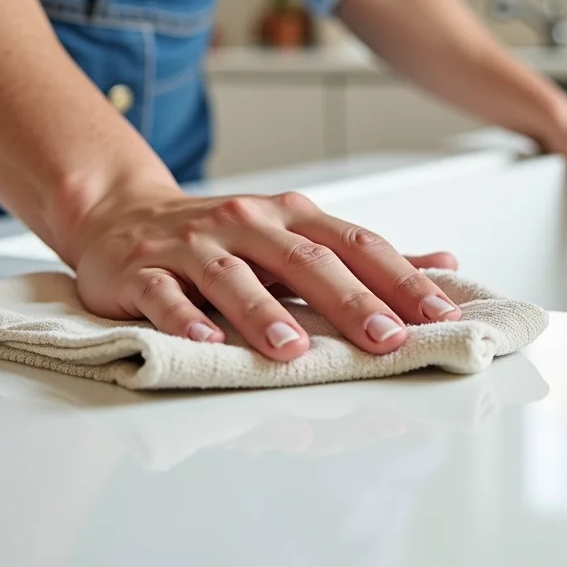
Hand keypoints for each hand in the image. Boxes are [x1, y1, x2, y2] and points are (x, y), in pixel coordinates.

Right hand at [70, 188, 462, 360]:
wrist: (122, 216)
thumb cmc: (225, 238)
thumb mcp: (296, 237)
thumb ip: (365, 258)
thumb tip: (444, 263)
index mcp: (292, 216)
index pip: (357, 245)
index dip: (400, 280)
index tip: (440, 316)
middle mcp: (247, 223)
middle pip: (305, 260)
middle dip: (350, 300)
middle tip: (386, 338)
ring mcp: (193, 245)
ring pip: (232, 277)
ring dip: (264, 313)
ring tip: (294, 351)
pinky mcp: (142, 270)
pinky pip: (164, 295)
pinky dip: (183, 318)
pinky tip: (204, 342)